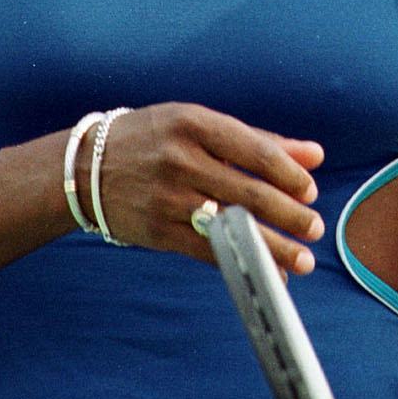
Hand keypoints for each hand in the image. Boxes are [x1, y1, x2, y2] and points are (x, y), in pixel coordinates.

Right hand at [74, 102, 325, 273]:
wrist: (81, 168)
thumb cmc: (153, 139)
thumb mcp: (199, 125)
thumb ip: (259, 141)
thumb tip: (315, 154)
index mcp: (195, 124)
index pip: (256, 151)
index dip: (290, 175)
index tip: (310, 191)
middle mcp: (181, 160)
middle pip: (249, 192)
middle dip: (289, 215)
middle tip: (316, 228)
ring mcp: (167, 198)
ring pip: (231, 226)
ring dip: (272, 247)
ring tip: (303, 260)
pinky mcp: (157, 231)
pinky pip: (207, 251)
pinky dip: (241, 263)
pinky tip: (268, 273)